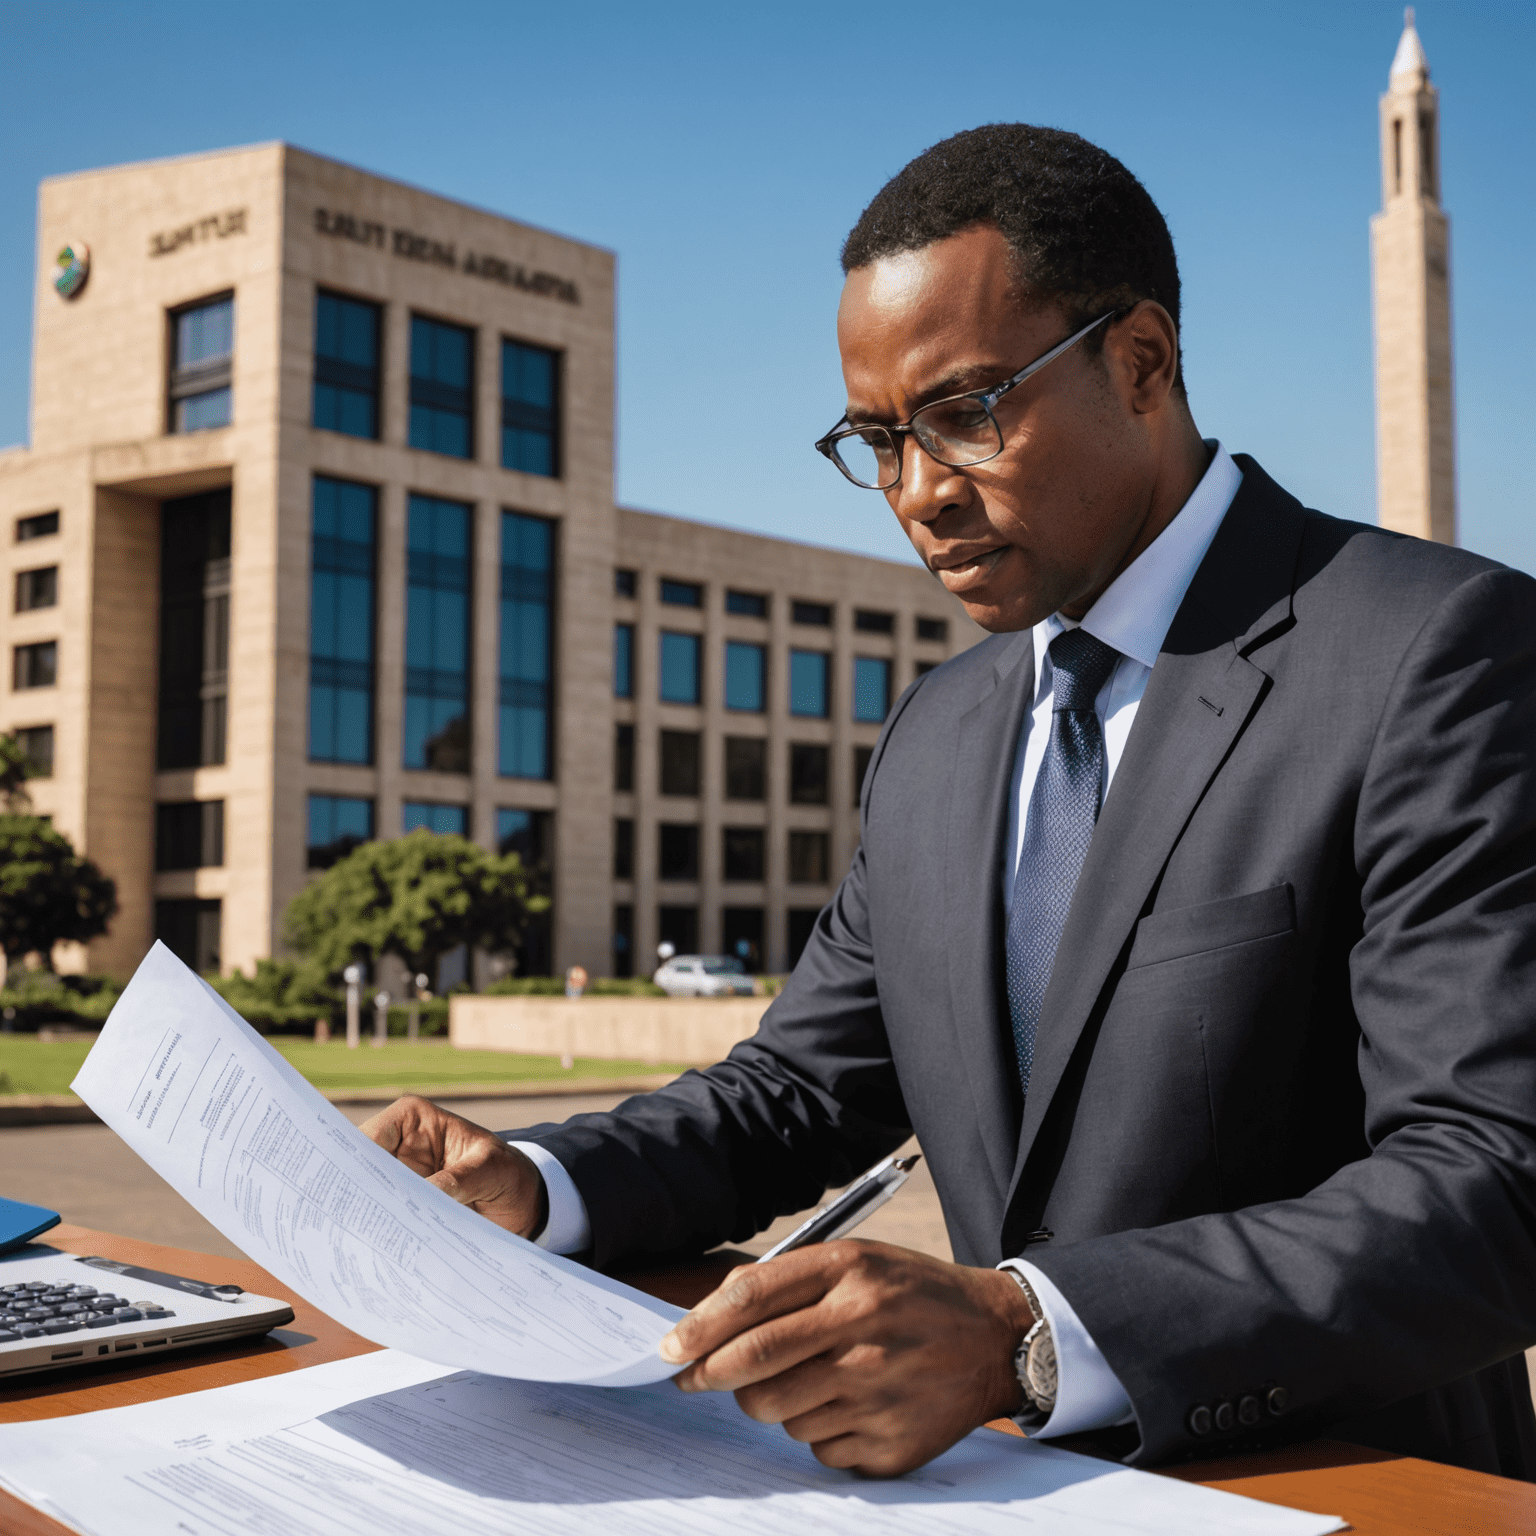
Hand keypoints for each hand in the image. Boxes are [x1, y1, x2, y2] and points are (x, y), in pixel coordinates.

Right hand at [360, 1094, 547, 1239]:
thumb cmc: (509, 1172)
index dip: (357, 1162)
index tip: (355, 1189)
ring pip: (366, 1198)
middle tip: (352, 1223)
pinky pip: (381, 1219)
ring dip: (366, 1218)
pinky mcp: (401, 1207)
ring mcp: (397, 1178)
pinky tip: (379, 1252)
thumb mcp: (491, 1170)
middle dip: (356, 1194)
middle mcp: (397, 1145)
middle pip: (360, 1169)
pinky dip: (379, 1233)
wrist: (524, 1204)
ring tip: (364, 1242)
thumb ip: (458, 1180)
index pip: (371, 1136)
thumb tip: (423, 1196)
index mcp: (413, 1119)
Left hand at [658, 1239, 1034, 1476]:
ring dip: (775, 1401)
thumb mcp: (857, 1261)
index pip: (752, 1300)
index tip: (669, 1348)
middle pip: (754, 1365)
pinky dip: (820, 1430)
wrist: (995, 1338)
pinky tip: (853, 1405)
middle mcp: (863, 1328)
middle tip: (693, 1378)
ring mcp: (878, 1391)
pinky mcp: (891, 1444)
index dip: (699, 1327)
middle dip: (709, 1375)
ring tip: (813, 1379)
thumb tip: (709, 1317)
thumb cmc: (911, 1294)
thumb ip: (787, 1282)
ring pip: (779, 1412)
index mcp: (850, 1272)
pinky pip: (819, 1447)